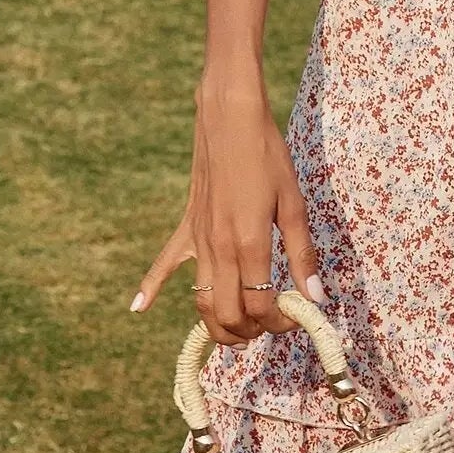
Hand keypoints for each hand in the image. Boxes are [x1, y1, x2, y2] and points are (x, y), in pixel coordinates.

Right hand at [128, 84, 326, 345]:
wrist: (230, 120)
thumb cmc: (268, 157)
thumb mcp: (294, 204)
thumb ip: (302, 255)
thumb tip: (316, 298)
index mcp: (250, 244)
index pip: (261, 307)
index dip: (281, 323)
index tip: (298, 317)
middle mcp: (219, 249)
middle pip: (228, 315)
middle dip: (252, 332)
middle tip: (273, 324)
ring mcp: (198, 241)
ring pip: (201, 302)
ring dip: (219, 325)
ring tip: (241, 331)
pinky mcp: (186, 228)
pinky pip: (164, 264)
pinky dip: (150, 287)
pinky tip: (137, 307)